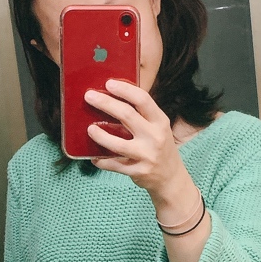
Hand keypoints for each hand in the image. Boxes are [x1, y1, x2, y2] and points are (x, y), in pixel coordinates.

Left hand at [85, 80, 186, 197]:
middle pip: (127, 115)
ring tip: (90, 129)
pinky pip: (114, 165)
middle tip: (89, 96)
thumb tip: (114, 96)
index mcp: (160, 121)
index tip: (108, 83)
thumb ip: (142, 114)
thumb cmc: (160, 147)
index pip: (143, 100)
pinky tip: (94, 156)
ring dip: (100, 135)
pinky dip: (101, 161)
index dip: (125, 90)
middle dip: (105, 103)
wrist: (171, 177)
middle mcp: (155, 137)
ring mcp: (146, 155)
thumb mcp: (158, 127)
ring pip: (117, 144)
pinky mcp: (137, 171)